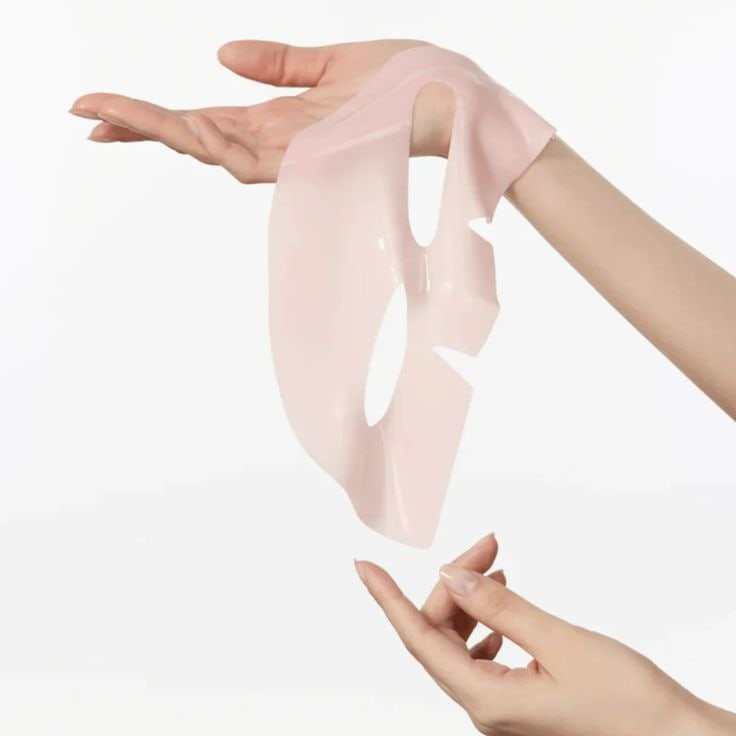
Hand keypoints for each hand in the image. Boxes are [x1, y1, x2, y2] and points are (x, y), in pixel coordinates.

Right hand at [68, 39, 455, 182]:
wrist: (455, 98)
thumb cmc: (406, 83)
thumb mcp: (334, 63)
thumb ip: (279, 64)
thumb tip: (220, 55)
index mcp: (277, 119)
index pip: (200, 118)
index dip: (149, 116)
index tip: (98, 110)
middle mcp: (278, 143)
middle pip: (195, 138)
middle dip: (139, 127)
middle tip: (84, 114)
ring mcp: (296, 156)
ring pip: (216, 151)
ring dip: (165, 132)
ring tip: (114, 115)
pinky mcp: (318, 159)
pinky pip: (259, 158)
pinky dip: (220, 144)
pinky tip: (188, 125)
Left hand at [355, 534, 735, 735]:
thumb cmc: (630, 703)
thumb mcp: (561, 643)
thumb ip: (501, 609)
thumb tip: (451, 577)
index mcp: (487, 701)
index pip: (418, 639)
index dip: (387, 598)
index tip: (363, 565)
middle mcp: (486, 708)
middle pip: (442, 633)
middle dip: (456, 582)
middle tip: (488, 545)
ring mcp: (501, 707)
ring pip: (462, 640)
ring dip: (473, 599)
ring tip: (498, 565)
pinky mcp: (519, 700)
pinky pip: (484, 653)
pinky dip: (489, 619)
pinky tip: (506, 600)